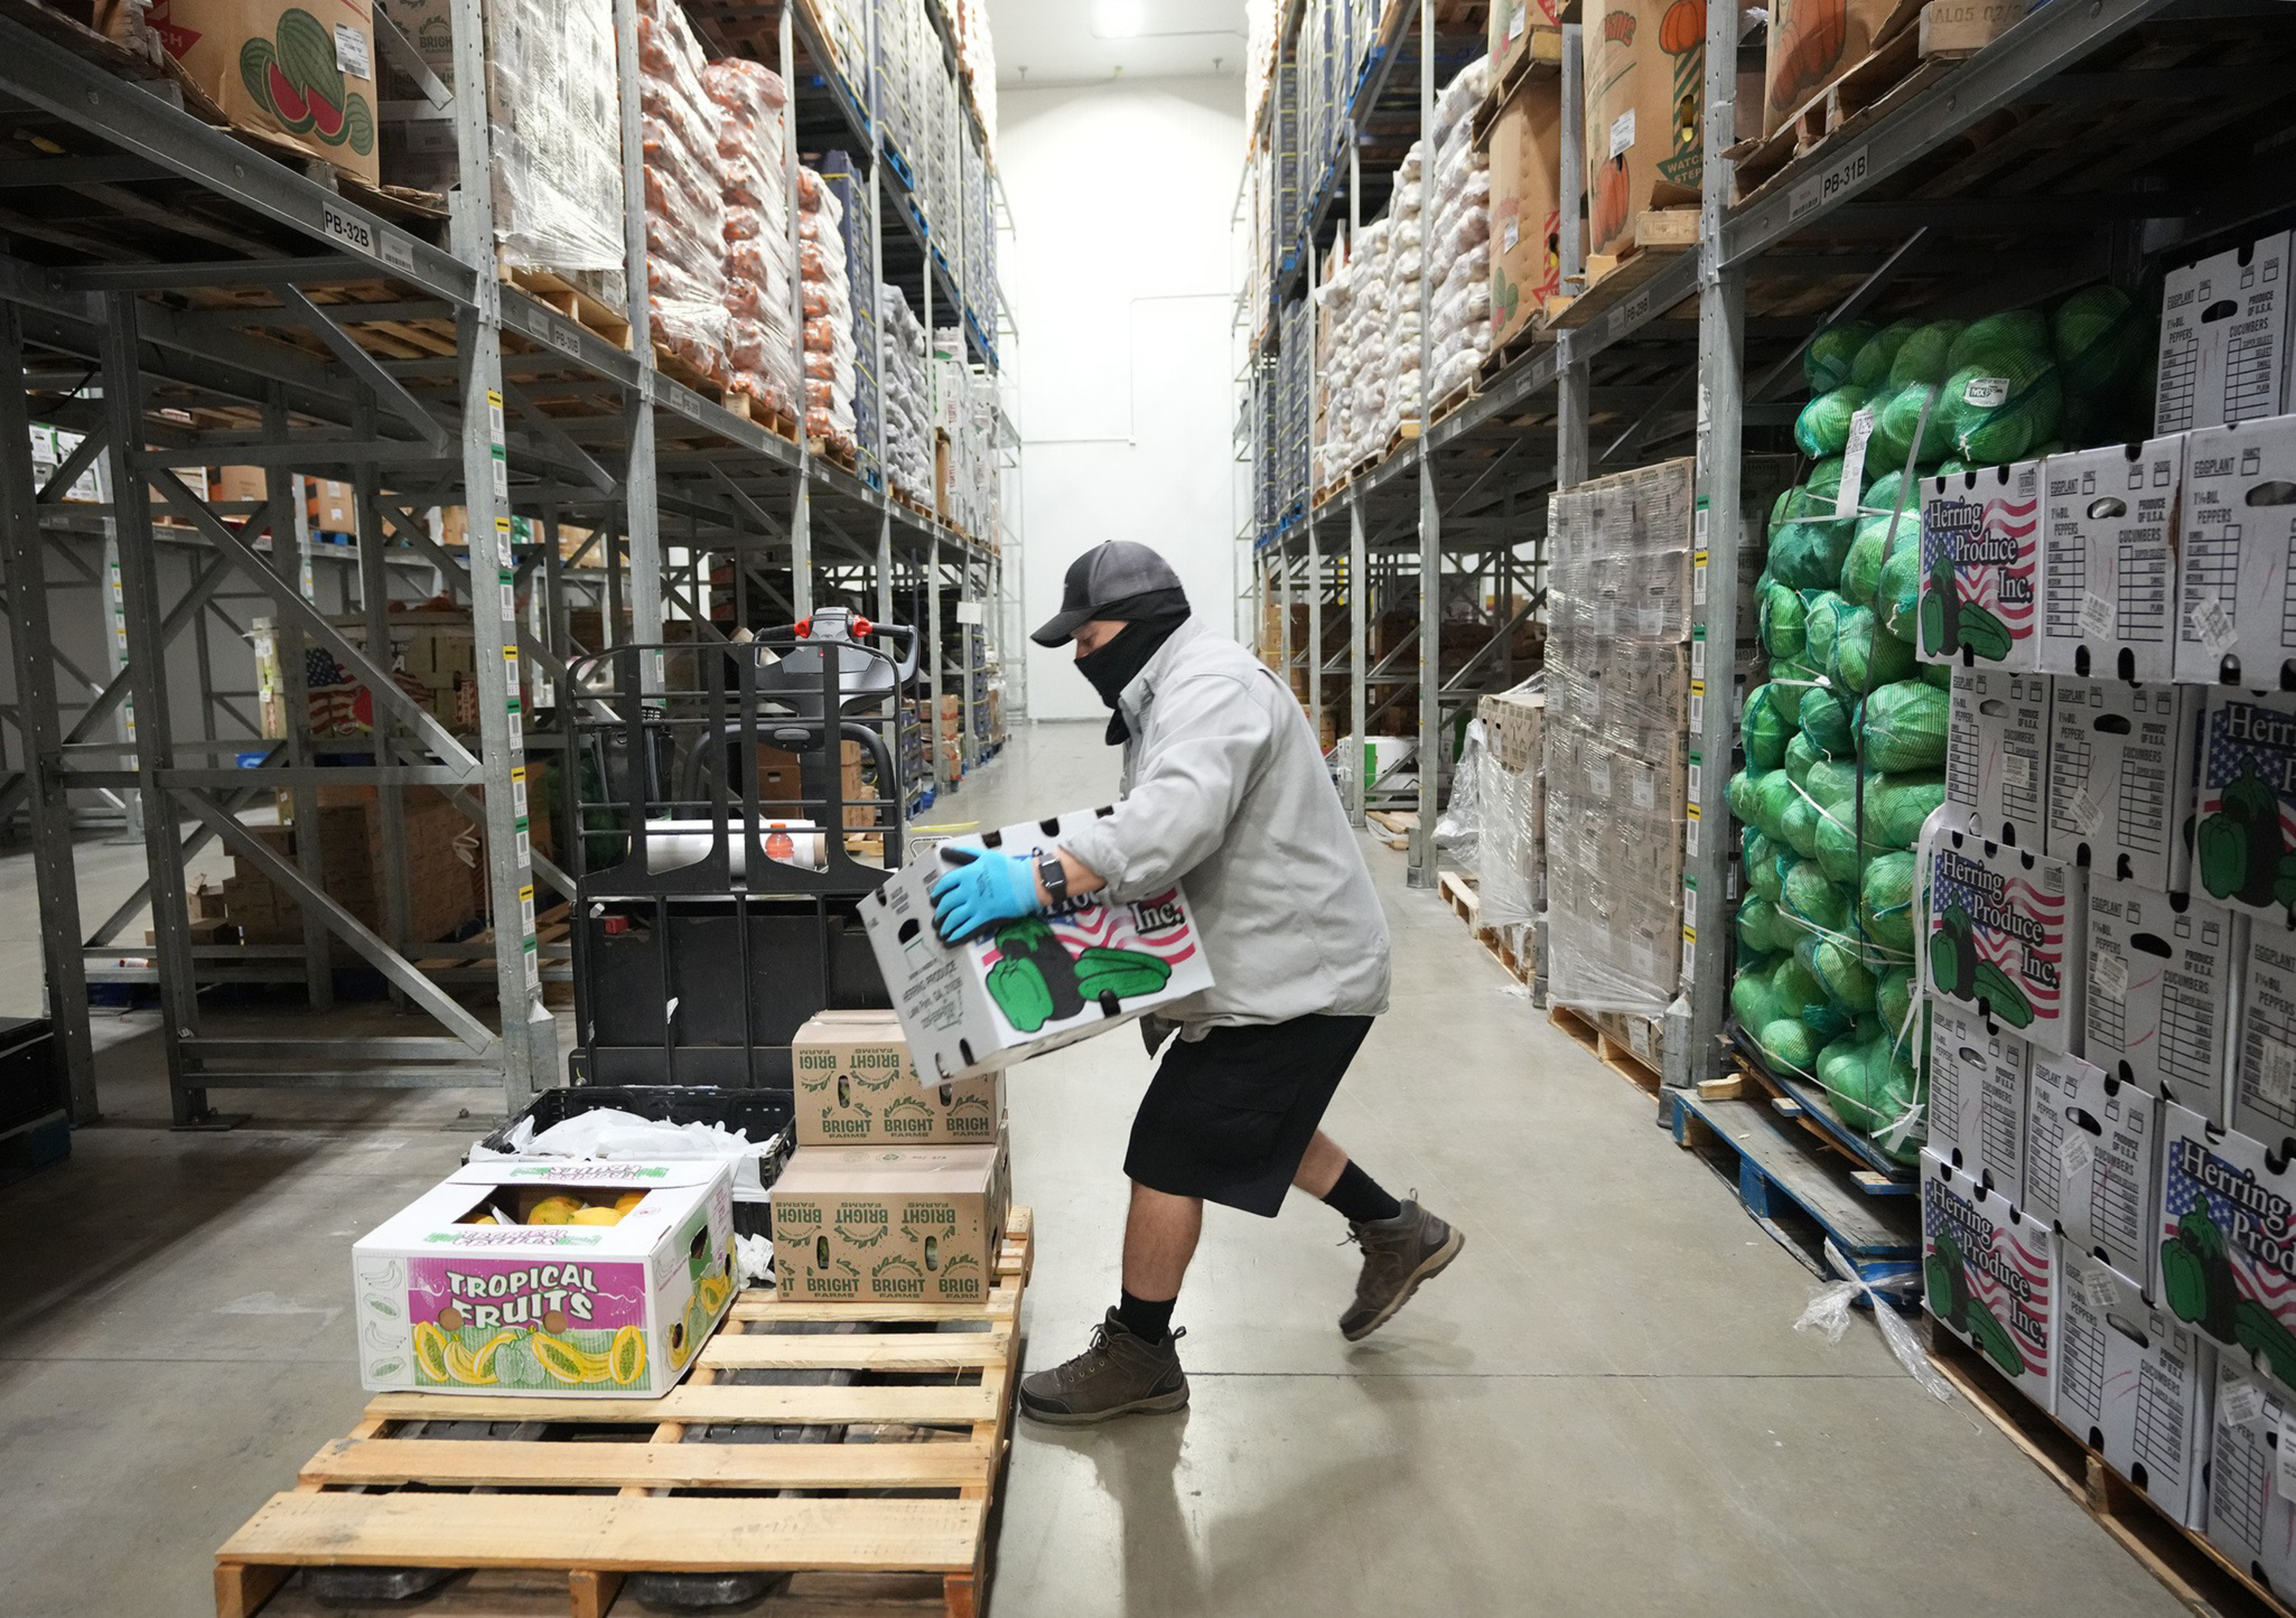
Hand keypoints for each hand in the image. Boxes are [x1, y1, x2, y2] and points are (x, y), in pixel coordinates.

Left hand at [929, 847, 1043, 943]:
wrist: (1027, 882)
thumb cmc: (1007, 867)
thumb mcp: (984, 856)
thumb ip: (963, 854)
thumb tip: (944, 851)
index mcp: (967, 874)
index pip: (945, 884)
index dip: (937, 892)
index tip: (935, 898)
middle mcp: (968, 890)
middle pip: (946, 902)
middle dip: (939, 911)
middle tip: (937, 916)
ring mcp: (976, 905)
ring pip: (953, 917)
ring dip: (945, 925)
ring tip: (941, 930)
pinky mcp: (985, 917)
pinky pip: (966, 928)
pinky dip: (956, 935)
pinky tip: (950, 940)